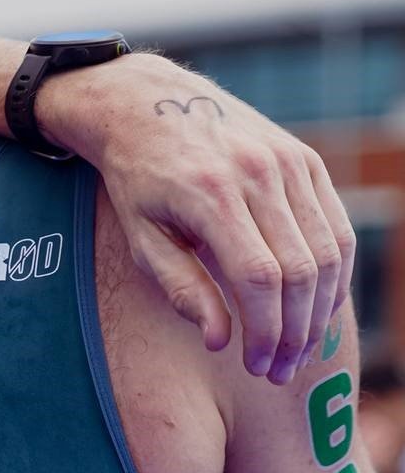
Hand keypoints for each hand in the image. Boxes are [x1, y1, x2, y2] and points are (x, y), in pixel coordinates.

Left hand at [39, 54, 353, 383]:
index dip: (265, 330)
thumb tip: (220, 341)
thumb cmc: (136, 178)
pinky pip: (337, 226)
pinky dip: (333, 273)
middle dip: (296, 331)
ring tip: (296, 348)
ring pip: (330, 251)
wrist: (148, 103)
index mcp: (210, 193)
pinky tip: (314, 307)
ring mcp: (290, 162)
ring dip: (320, 309)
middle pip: (301, 270)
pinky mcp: (306, 160)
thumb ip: (180, 288)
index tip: (256, 365)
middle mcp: (258, 173)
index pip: (258, 277)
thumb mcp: (139, 235)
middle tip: (279, 369)